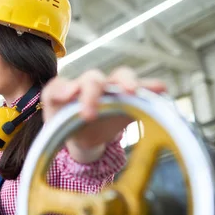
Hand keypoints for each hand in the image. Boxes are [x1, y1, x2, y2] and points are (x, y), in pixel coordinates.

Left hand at [41, 66, 166, 162]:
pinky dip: (152, 88)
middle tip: (89, 115)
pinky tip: (161, 90)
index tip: (69, 97)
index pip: (66, 83)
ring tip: (133, 90)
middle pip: (94, 79)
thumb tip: (68, 91)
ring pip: (121, 76)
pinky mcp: (130, 101)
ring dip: (127, 81)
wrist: (81, 137)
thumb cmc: (64, 121)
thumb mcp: (53, 114)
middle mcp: (94, 84)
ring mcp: (114, 91)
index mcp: (73, 87)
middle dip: (92, 93)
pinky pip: (144, 92)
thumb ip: (54, 98)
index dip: (69, 88)